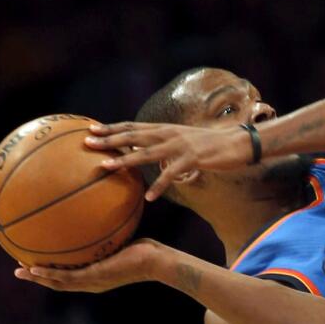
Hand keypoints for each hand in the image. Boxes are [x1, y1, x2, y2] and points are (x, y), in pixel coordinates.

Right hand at [14, 239, 169, 293]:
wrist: (157, 261)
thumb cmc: (146, 250)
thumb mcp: (121, 240)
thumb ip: (108, 232)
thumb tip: (100, 212)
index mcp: (96, 277)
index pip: (69, 278)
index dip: (51, 273)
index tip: (35, 264)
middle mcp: (92, 283)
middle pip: (58, 284)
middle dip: (38, 278)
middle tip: (19, 270)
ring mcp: (93, 282)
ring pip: (58, 283)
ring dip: (37, 278)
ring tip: (19, 271)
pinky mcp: (95, 277)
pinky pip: (67, 277)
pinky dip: (49, 274)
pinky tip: (34, 268)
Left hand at [86, 122, 251, 200]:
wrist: (237, 142)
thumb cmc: (211, 144)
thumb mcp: (184, 140)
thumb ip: (165, 144)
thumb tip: (147, 152)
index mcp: (166, 129)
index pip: (133, 126)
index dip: (111, 128)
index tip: (90, 129)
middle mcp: (169, 134)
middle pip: (133, 135)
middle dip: (109, 139)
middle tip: (87, 142)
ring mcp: (180, 146)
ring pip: (147, 153)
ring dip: (125, 160)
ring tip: (107, 167)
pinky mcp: (192, 158)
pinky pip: (171, 174)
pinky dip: (159, 186)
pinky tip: (149, 197)